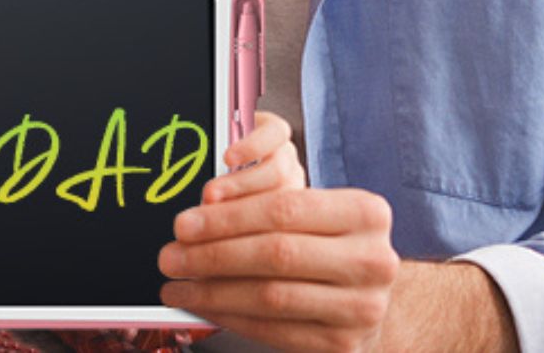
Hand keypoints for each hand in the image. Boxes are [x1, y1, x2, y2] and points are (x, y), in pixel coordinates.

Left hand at [159, 120, 397, 352]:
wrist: (368, 296)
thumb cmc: (328, 245)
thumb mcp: (312, 212)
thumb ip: (263, 203)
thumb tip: (203, 204)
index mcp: (366, 212)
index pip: (284, 208)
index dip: (228, 217)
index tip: (183, 224)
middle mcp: (372, 260)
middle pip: (276, 253)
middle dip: (213, 254)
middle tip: (170, 255)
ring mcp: (363, 307)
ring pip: (270, 296)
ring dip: (213, 292)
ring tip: (177, 284)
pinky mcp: (343, 344)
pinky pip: (273, 330)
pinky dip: (231, 317)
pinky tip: (205, 306)